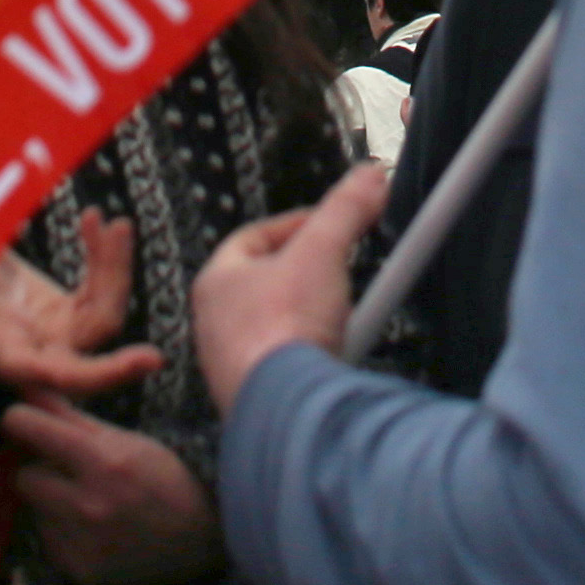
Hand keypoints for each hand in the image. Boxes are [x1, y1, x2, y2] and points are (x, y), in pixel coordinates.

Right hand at [0, 214, 163, 405]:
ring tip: (108, 215)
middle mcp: (40, 355)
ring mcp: (58, 335)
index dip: (106, 373)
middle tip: (121, 226)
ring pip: (106, 305)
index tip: (153, 358)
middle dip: (116, 277)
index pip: (65, 375)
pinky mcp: (68, 315)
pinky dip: (102, 255)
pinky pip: (99, 288)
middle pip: (98, 329)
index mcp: (9, 356)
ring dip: (113, 258)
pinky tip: (94, 220)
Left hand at [4, 402, 221, 584]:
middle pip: (24, 477)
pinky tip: (94, 531)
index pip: (29, 429)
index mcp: (104, 462)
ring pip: (36, 513)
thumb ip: (70, 416)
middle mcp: (89, 506)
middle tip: (65, 470)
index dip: (22, 421)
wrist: (204, 539)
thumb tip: (26, 389)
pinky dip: (64, 534)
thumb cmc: (167, 476)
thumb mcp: (126, 439)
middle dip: (41, 470)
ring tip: (88, 502)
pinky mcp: (81, 574)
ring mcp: (84, 546)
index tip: (24, 422)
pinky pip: (50, 543)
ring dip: (52, 504)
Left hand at [194, 163, 385, 421]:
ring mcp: (235, 363)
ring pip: (277, 325)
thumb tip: (368, 177)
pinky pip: (287, 363)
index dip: (297, 225)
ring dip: (312, 314)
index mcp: (217, 281)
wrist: (285, 406)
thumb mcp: (323, 250)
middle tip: (341, 265)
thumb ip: (346, 209)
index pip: (256, 236)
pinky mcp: (257, 396)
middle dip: (309, 272)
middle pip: (269, 282)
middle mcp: (217, 323)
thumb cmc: (283, 330)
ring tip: (345, 310)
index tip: (329, 224)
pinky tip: (338, 353)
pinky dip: (313, 353)